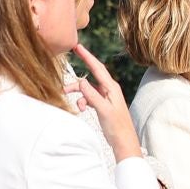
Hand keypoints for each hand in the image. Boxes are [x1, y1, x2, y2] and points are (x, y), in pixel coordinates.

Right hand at [69, 44, 142, 162]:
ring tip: (73, 104)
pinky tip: (81, 109)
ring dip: (78, 94)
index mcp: (112, 88)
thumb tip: (81, 81)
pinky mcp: (102, 104)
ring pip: (87, 89)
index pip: (98, 68)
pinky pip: (88, 97)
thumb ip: (93, 96)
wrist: (124, 142)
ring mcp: (106, 97)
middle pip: (91, 77)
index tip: (78, 46)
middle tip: (66, 76)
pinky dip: (82, 101)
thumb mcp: (104, 110)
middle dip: (77, 79)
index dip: (88, 57)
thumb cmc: (117, 127)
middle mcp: (110, 90)